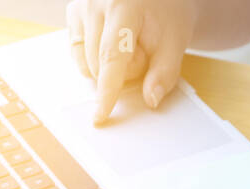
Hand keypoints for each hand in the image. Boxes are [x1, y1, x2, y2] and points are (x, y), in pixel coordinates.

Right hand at [66, 0, 196, 122]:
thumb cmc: (168, 14)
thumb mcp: (176, 42)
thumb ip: (165, 73)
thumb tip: (150, 101)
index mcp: (123, 7)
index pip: (112, 57)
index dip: (107, 91)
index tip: (101, 116)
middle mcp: (95, 3)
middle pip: (100, 64)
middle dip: (125, 72)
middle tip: (144, 53)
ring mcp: (80, 6)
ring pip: (87, 62)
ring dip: (110, 67)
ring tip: (129, 46)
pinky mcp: (73, 11)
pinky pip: (78, 52)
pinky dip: (96, 59)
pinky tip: (113, 46)